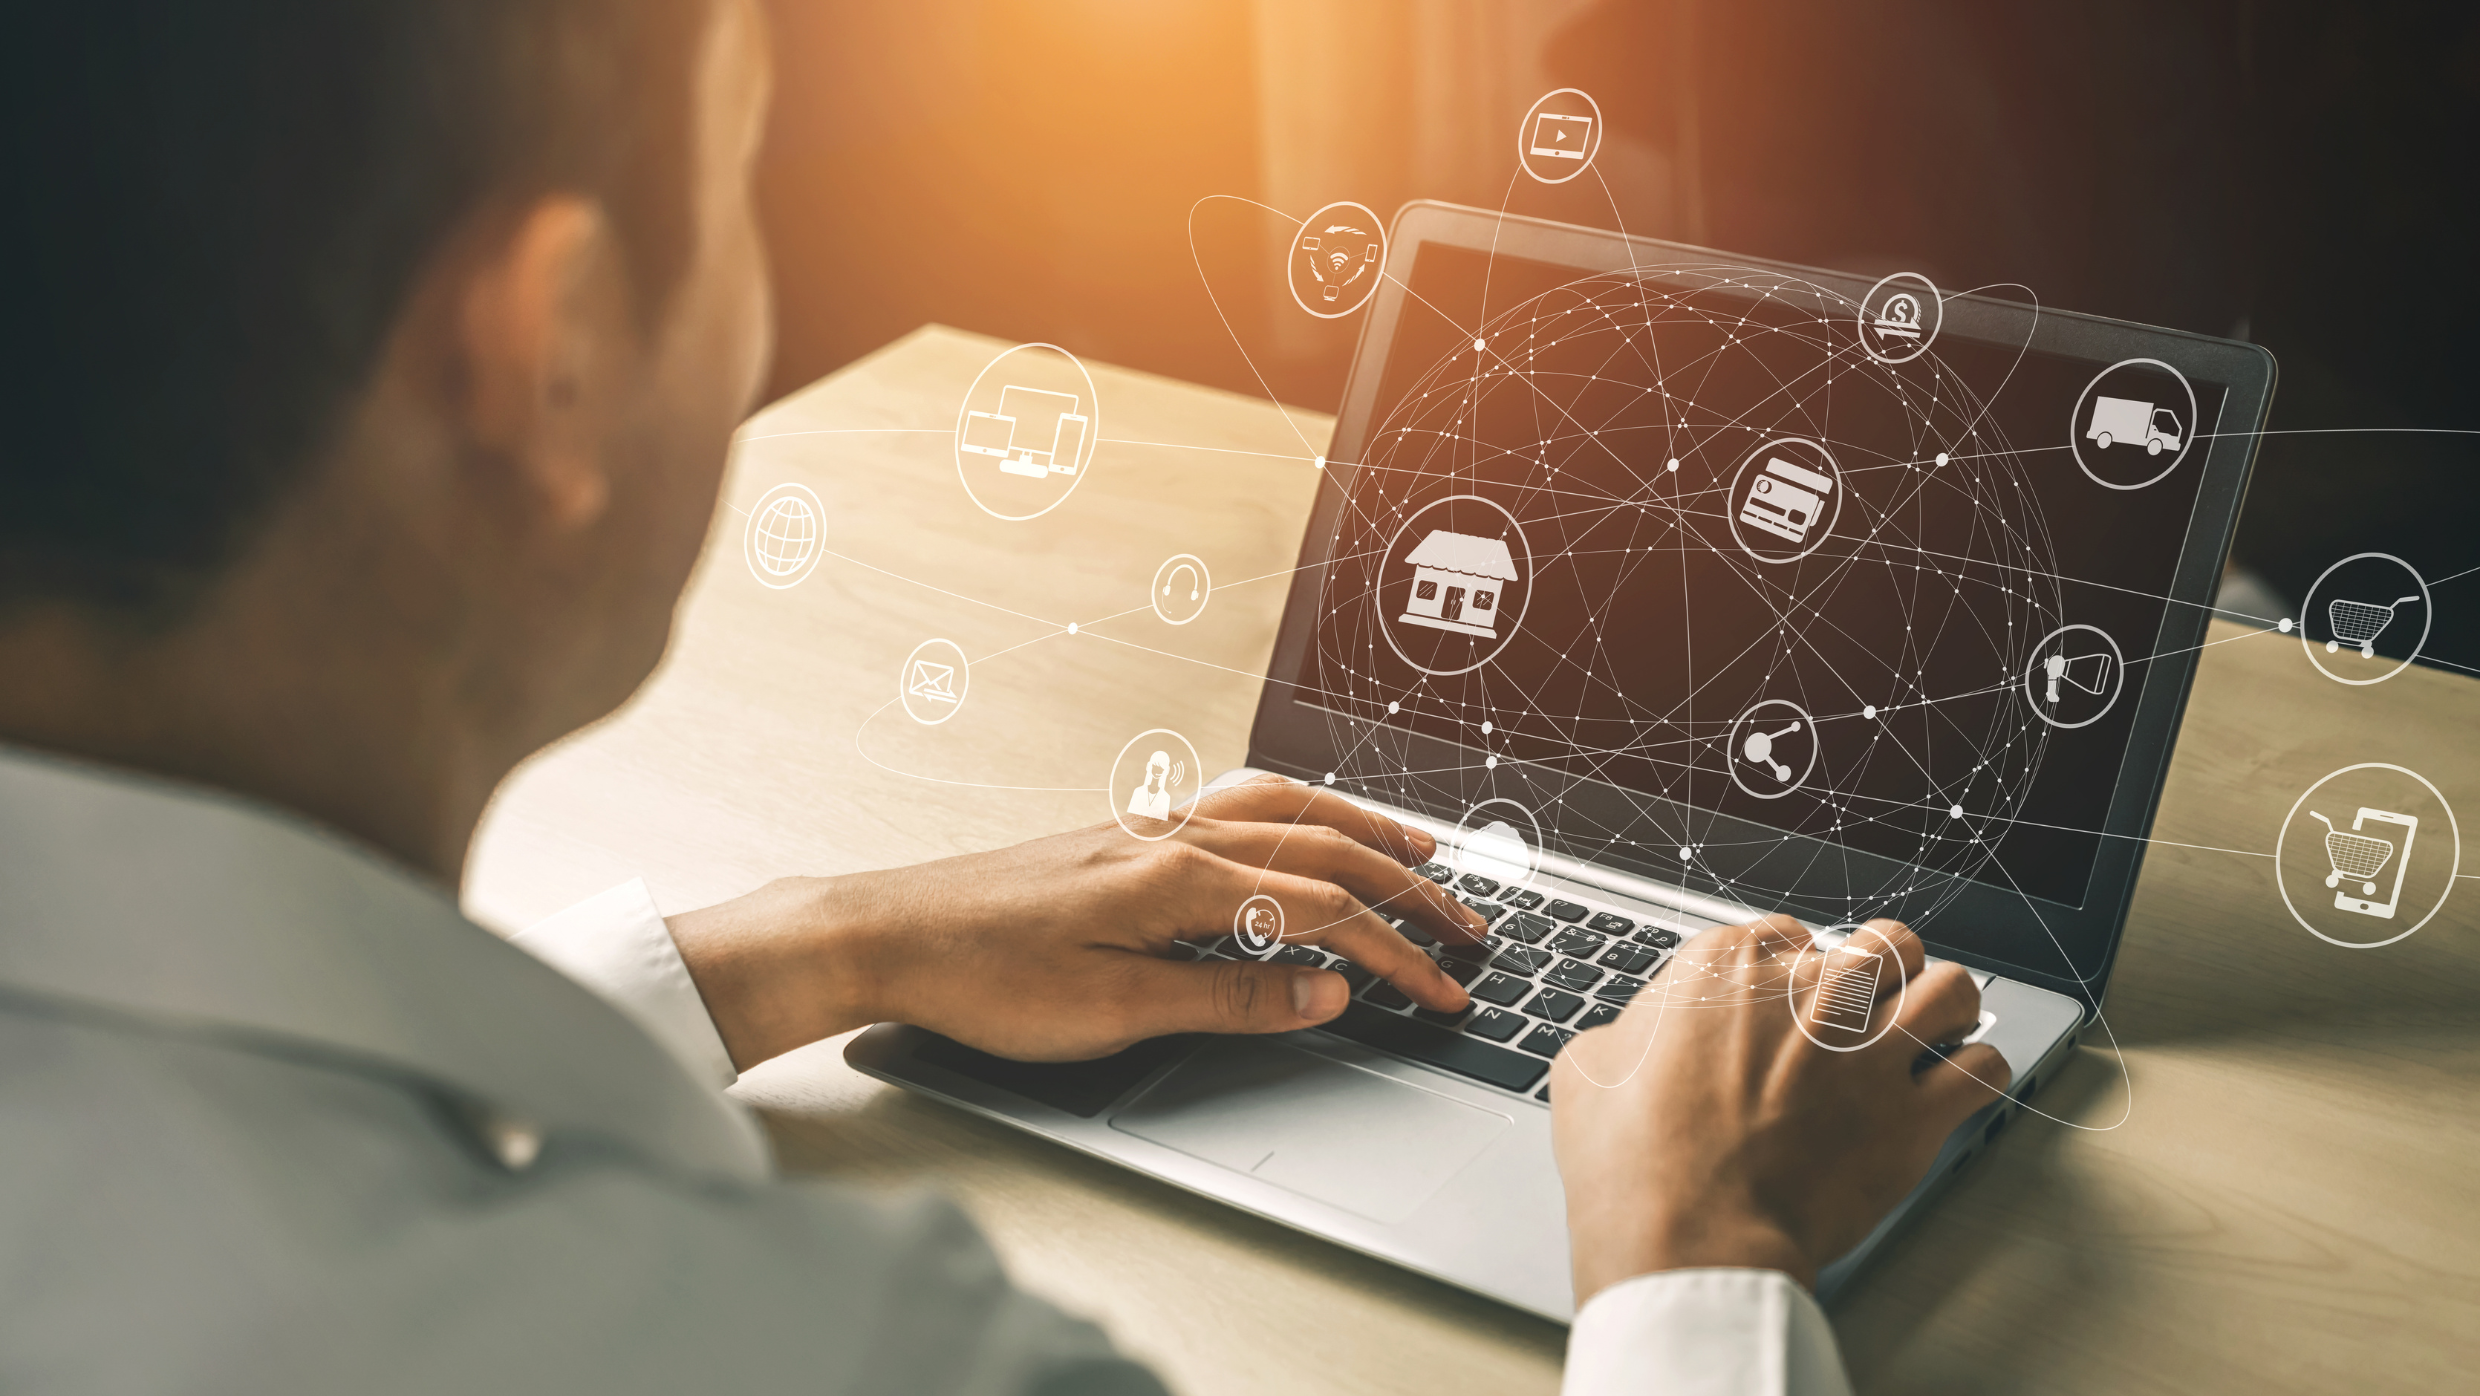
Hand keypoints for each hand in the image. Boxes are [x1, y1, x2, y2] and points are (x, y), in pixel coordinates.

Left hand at [664, 774, 1490, 1068]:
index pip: (1322, 912)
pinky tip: (1304, 827)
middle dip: (1407, 884)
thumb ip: (1229, 996)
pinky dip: (1298, 812)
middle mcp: (1174, 837)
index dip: (1395, 954)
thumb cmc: (984, 977)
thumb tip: (1327, 992)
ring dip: (1362, 828)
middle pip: (1322, 847)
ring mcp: (1149, 828)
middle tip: (1468, 923)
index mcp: (1180, 880)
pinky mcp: (1124, 835)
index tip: (1446, 989)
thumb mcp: (1113, 1012)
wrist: (886, 932)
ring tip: (1419, 850)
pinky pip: (1239, 805)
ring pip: (1285, 808)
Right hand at [1550, 915, 2007, 1302]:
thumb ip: (1630, 1031)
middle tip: (1874, 1006)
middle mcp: (1810, 991)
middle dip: (1885, 971)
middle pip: (1885, 942)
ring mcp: (1869, 1050)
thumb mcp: (1589, 1070)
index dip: (1794, 967)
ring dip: (1946, 1007)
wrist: (1686, 1240)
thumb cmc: (1632, 1164)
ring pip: (1952, 986)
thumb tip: (1636, 1037)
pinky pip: (1983, 1069)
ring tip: (1934, 1032)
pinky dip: (1976, 1074)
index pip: (1787, 932)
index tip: (1793, 1000)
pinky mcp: (1913, 1115)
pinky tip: (1956, 1088)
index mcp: (1727, 966)